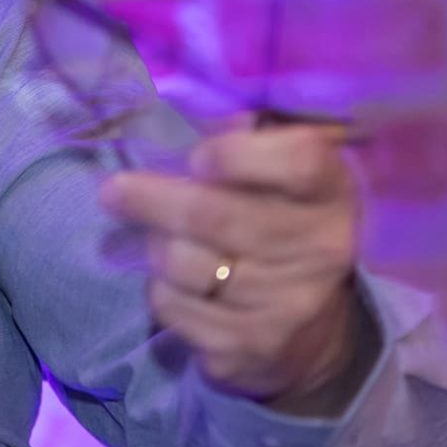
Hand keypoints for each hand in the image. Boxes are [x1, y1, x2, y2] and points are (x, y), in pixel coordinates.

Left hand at [101, 124, 376, 413]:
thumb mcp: (284, 177)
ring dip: (157, 248)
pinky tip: (178, 285)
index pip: (296, 162)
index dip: (237, 155)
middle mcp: (320, 250)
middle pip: (213, 214)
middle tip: (114, 191)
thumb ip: (248, 137)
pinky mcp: (250, 348)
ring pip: (182, 263)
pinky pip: (173, 308)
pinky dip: (161, 292)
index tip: (200, 158)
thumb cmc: (283, 226)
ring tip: (163, 241)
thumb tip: (183, 98)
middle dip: (151, 198)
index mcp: (332, 193)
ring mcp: (288, 305)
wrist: (315, 330)